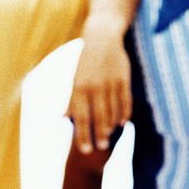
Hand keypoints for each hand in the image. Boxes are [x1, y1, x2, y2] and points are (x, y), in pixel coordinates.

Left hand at [67, 17, 130, 154]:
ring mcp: (110, 83)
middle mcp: (94, 87)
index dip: (83, 135)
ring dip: (111, 126)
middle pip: (98, 117)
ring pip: (112, 110)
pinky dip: (125, 113)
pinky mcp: (123, 79)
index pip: (81, 117)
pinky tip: (123, 123)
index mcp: (79, 88)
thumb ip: (72, 100)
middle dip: (99, 135)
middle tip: (101, 149)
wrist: (102, 38)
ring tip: (110, 138)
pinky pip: (125, 101)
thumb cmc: (86, 62)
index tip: (86, 150)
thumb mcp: (76, 79)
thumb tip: (64, 117)